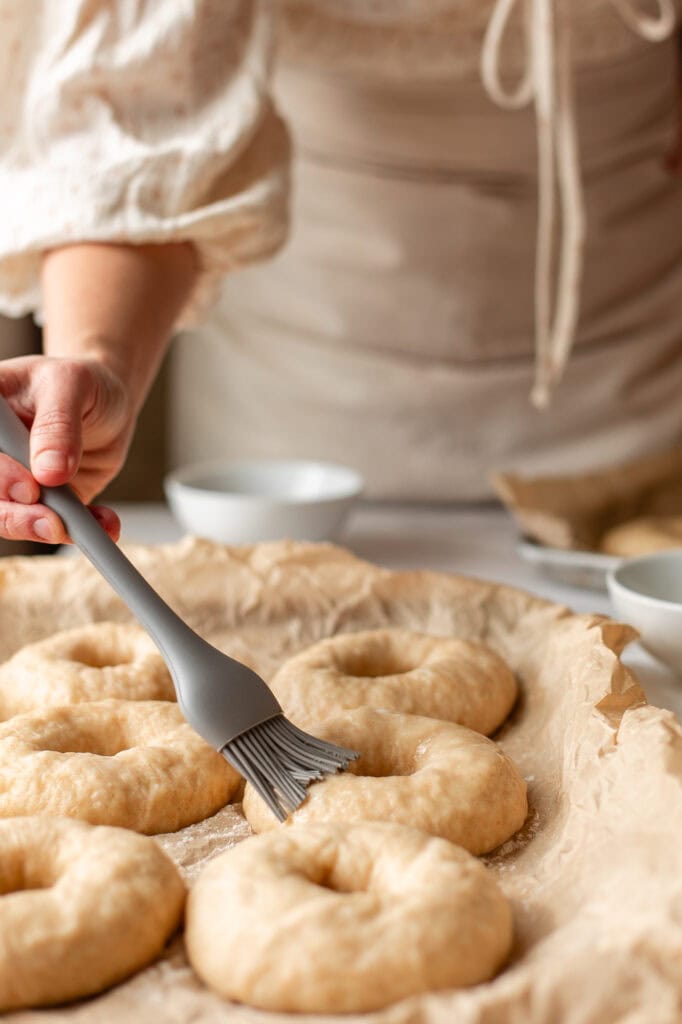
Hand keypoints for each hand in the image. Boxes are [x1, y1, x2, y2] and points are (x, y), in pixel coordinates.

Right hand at [0, 355, 133, 543]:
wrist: (107, 403)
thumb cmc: (81, 382)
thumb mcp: (71, 385)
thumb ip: (59, 424)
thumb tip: (49, 471)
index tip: (28, 486)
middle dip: (14, 515)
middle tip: (51, 521)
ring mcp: (13, 482)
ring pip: (8, 519)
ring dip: (41, 530)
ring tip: (77, 528)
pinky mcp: (40, 504)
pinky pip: (51, 526)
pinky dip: (78, 530)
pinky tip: (103, 524)